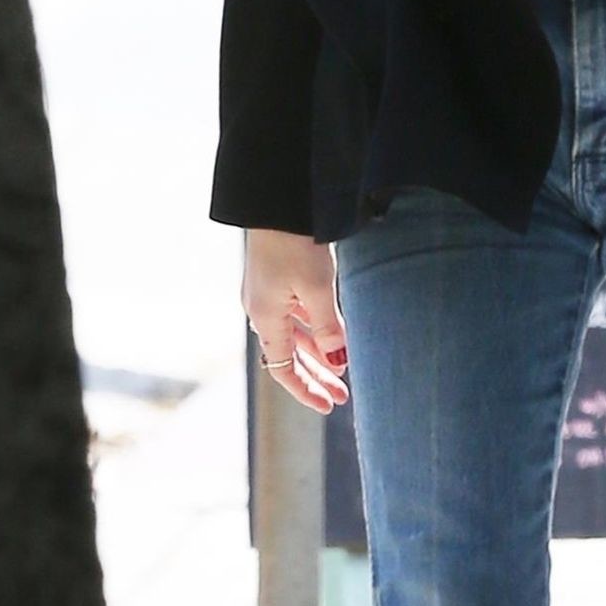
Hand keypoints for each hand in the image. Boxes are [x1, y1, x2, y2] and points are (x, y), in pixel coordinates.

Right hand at [242, 228, 350, 414]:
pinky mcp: (277, 277)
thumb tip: (338, 362)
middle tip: (342, 396)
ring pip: (295, 334)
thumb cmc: (295, 243)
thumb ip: (328, 327)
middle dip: (316, 376)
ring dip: (318, 353)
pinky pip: (296, 314)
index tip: (329, 405)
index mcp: (266, 318)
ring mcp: (268, 293)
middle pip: (290, 355)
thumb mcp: (317, 288)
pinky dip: (314, 328)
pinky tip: (333, 334)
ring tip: (343, 370)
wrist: (278, 200)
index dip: (306, 390)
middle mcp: (262, 310)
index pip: (283, 369)